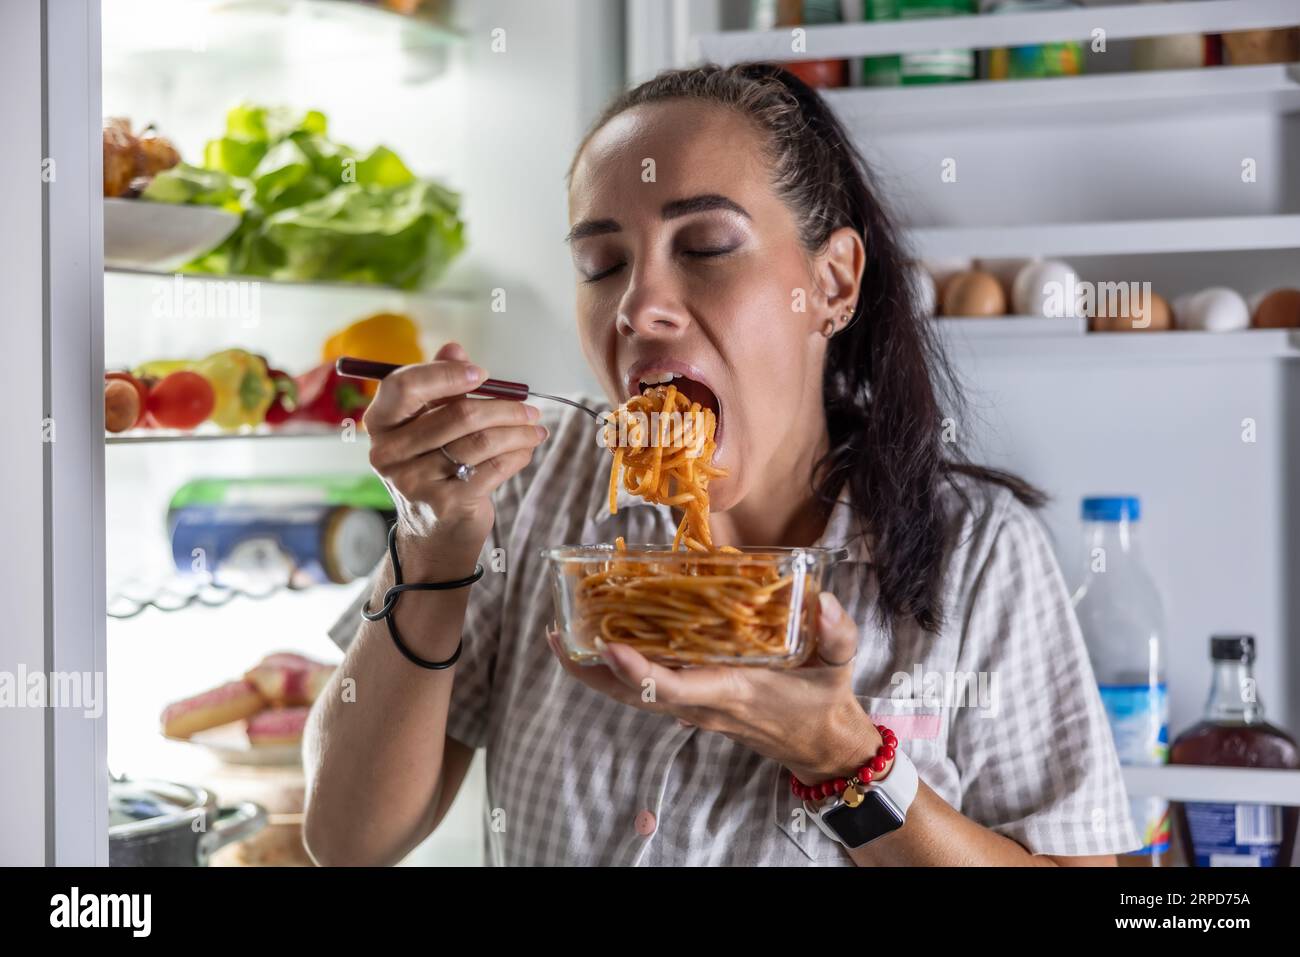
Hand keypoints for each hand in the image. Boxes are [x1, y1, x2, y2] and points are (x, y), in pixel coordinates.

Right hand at [364, 342, 547, 578]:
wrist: (433, 532)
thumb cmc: (433, 466)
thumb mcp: (428, 425)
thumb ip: (439, 386)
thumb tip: (454, 349)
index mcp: (379, 424)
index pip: (403, 387)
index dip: (445, 375)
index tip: (482, 374)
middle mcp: (389, 453)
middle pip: (456, 416)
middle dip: (503, 407)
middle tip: (530, 408)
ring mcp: (414, 482)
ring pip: (480, 443)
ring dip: (517, 431)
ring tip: (535, 428)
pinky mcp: (444, 504)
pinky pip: (492, 469)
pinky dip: (516, 455)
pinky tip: (526, 449)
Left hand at [546, 591, 881, 784]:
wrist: (821, 742)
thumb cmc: (824, 699)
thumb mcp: (840, 663)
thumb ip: (838, 633)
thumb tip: (825, 601)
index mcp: (733, 691)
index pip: (676, 687)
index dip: (638, 670)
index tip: (608, 646)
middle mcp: (704, 703)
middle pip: (636, 695)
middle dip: (594, 671)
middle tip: (557, 635)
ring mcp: (695, 707)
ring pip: (634, 695)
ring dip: (596, 671)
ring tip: (563, 636)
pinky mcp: (694, 702)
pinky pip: (646, 690)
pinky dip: (618, 670)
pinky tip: (600, 643)